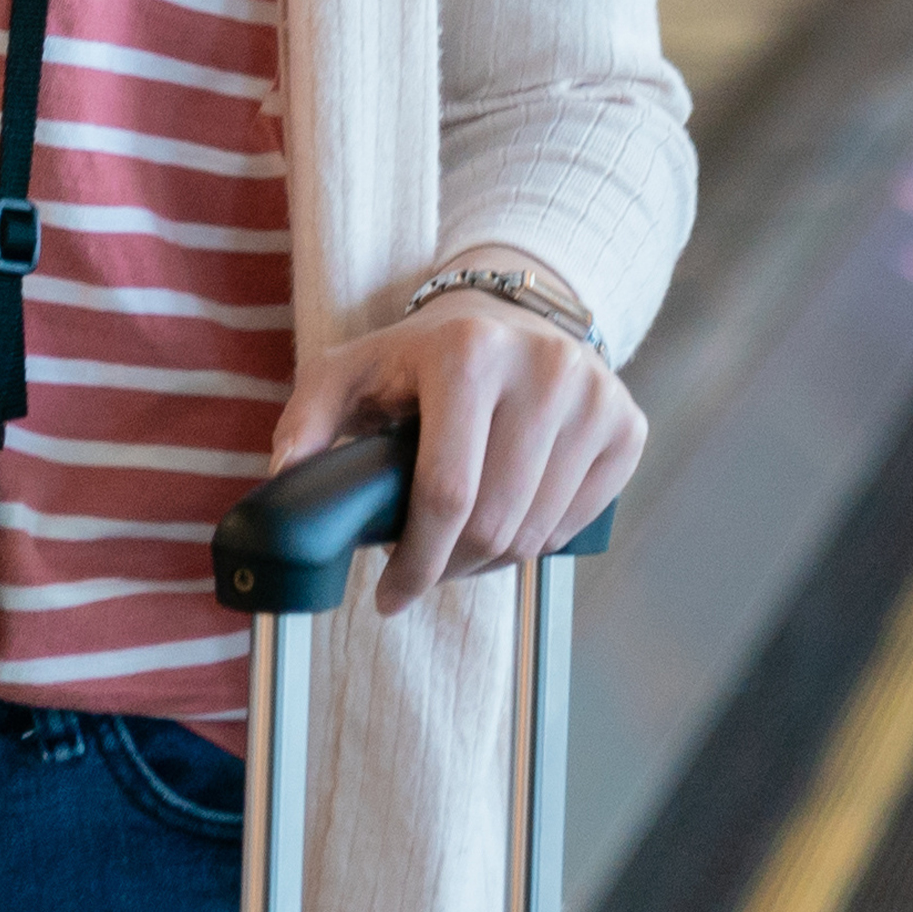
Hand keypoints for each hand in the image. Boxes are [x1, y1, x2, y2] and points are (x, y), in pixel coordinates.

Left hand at [264, 285, 644, 612]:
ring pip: (538, 532)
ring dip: (490, 561)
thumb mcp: (349, 372)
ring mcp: (594, 397)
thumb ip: (306, 422)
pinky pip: (577, 523)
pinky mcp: (627, 425)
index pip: (447, 492)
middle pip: (495, 521)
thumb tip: (285, 481)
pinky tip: (505, 524)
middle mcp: (543, 369)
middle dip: (449, 566)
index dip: (416, 561)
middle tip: (421, 572)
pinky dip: (535, 542)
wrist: (507, 316)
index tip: (389, 596)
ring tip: (457, 547)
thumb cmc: (417, 358)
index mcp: (468, 353)